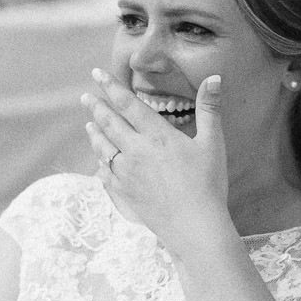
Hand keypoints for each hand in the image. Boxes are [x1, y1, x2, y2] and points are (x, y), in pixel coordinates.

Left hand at [84, 68, 230, 249]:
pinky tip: (99, 159)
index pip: (128, 104)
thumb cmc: (207, 184)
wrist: (193, 226)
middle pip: (109, 123)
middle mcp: (136, 151)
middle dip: (97, 107)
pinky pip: (105, 172)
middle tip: (86, 97)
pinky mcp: (124, 192)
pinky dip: (100, 161)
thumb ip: (210, 109)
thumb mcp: (212, 144)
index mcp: (157, 135)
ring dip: (95, 132)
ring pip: (103, 147)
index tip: (97, 74)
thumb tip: (214, 77)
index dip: (111, 87)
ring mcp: (126, 173)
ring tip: (89, 123)